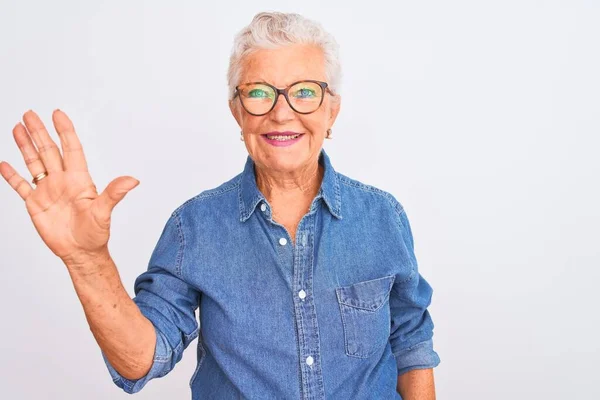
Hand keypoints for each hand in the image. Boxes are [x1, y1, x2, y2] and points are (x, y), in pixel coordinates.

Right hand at [0, 109, 138, 266]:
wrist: (80, 252)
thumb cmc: (95, 233)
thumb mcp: (104, 212)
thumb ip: (114, 193)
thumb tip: (133, 180)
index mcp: (79, 179)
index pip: (71, 149)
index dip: (65, 131)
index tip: (57, 114)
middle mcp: (62, 181)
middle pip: (48, 151)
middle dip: (40, 132)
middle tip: (30, 113)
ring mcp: (48, 191)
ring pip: (34, 163)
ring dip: (26, 146)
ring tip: (18, 127)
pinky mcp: (35, 204)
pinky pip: (21, 186)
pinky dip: (12, 175)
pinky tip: (4, 163)